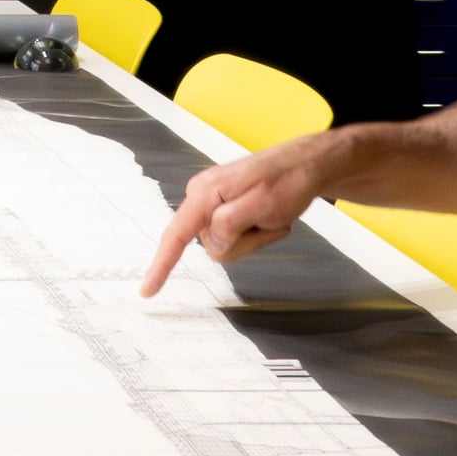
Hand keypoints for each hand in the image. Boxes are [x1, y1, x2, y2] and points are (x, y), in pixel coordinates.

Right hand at [141, 130, 354, 295]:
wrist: (307, 165)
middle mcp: (203, 197)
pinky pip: (235, 239)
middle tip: (268, 222)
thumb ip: (230, 224)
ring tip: (270, 216)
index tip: (148, 290)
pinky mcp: (225, 210)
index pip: (176, 235)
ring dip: (253, 239)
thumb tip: (210, 242)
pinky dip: (256, 235)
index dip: (161, 265)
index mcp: (205, 193)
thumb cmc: (288, 180)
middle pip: (213, 246)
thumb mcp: (263, 204)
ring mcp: (214, 204)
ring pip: (226, 246)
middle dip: (244, 243)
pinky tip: (269, 218)